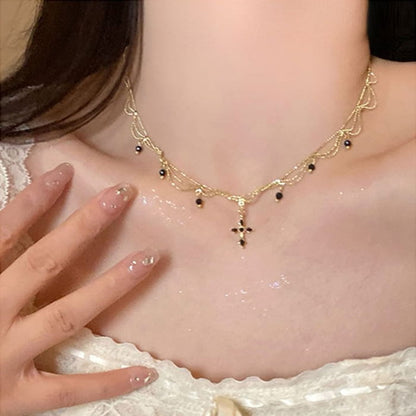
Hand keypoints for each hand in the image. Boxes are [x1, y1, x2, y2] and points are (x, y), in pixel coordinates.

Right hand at [0, 163, 159, 414]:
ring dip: (111, 285)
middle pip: (44, 263)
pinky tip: (147, 373)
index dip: (33, 201)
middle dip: (85, 226)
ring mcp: (3, 359)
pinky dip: (107, 383)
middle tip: (123, 194)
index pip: (2, 233)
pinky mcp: (16, 400)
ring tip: (149, 258)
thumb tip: (14, 226)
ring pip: (66, 316)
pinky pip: (68, 391)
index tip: (65, 172)